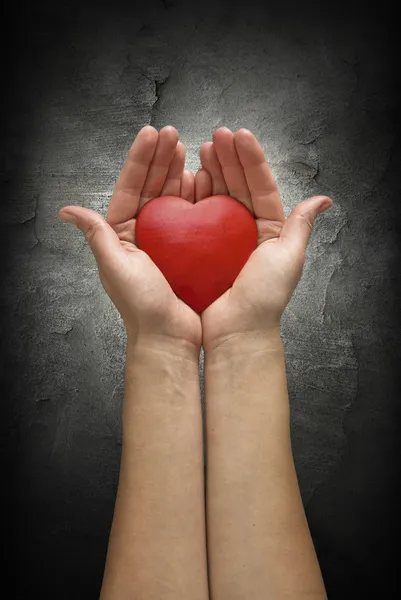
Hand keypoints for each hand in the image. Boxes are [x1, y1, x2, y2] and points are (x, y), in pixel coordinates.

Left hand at [59, 125, 201, 354]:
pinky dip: (195, 195)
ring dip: (177, 171)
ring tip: (187, 149)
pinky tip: (202, 179)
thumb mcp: (116, 266)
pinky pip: (190, 215)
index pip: (130, 188)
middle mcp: (142, 234)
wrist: (170, 335)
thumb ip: (97, 235)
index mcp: (121, 234)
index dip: (140, 159)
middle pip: (150, 187)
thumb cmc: (142, 306)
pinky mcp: (187, 249)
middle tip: (171, 134)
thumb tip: (68, 211)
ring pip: (171, 197)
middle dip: (160, 158)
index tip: (152, 134)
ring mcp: (166, 241)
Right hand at [193, 127, 332, 351]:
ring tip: (203, 150)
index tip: (239, 136)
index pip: (261, 186)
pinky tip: (190, 179)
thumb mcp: (287, 257)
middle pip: (239, 186)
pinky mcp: (203, 250)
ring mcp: (223, 240)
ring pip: (219, 197)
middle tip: (217, 136)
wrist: (236, 329)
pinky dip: (196, 196)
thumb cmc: (264, 297)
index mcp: (270, 230)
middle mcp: (247, 231)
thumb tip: (324, 200)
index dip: (251, 159)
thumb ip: (300, 226)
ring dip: (213, 171)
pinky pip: (200, 217)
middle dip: (229, 158)